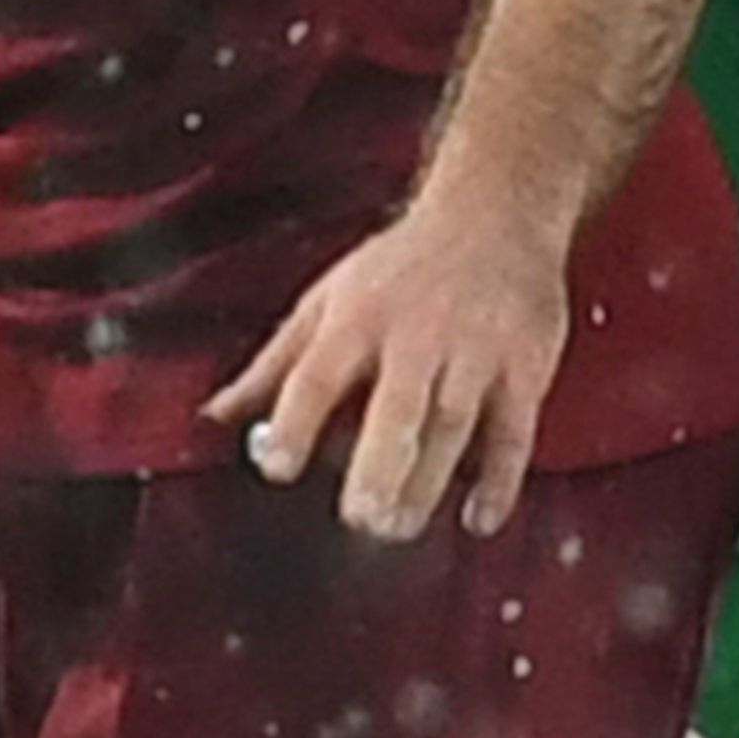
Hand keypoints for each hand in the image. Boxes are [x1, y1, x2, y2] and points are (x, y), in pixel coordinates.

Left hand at [201, 188, 567, 542]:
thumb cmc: (399, 266)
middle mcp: (414, 335)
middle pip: (396, 407)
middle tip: (361, 518)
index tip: (277, 468)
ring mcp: (473, 352)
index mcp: (355, 319)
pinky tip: (478, 516)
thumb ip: (274, 365)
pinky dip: (499, 479)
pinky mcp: (523, 366)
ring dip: (427, 483)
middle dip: (379, 465)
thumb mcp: (326, 300)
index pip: (317, 376)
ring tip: (400, 526)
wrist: (494, 212)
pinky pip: (513, 432)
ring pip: (451, 426)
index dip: (294, 423)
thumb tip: (215, 415)